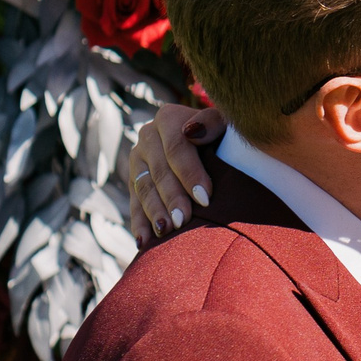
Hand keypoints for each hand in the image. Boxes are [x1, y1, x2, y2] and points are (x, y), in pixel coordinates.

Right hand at [125, 104, 225, 242]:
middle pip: (159, 171)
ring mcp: (138, 159)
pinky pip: (134, 203)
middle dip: (172, 197)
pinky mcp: (134, 181)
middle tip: (183, 220)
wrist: (213, 145)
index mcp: (169, 118)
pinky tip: (144, 242)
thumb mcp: (226, 125)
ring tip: (165, 232)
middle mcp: (148, 136)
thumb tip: (193, 132)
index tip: (205, 198)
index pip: (177, 147)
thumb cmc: (226, 137)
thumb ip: (212, 122)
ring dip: (154, 212)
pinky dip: (139, 223)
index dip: (190, 173)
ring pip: (143, 188)